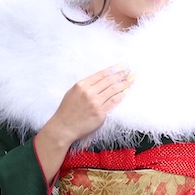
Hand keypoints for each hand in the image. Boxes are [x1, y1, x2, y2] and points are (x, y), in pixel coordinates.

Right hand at [34, 66, 132, 181]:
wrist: (63, 127)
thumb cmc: (67, 111)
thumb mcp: (72, 92)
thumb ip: (85, 86)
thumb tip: (99, 80)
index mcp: (81, 85)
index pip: (101, 74)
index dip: (112, 69)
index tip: (120, 67)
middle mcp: (89, 92)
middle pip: (109, 81)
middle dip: (121, 75)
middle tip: (128, 72)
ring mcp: (95, 103)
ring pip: (113, 90)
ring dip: (124, 84)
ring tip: (130, 81)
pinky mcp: (100, 113)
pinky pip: (114, 102)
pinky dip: (121, 96)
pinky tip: (125, 92)